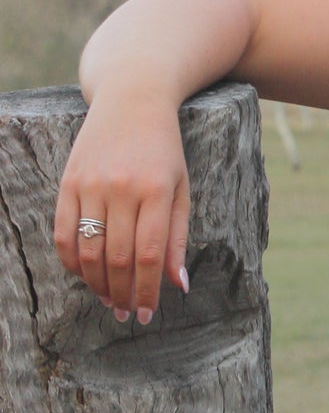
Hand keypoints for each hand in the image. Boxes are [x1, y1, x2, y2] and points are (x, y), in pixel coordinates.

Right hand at [53, 87, 190, 322]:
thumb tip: (178, 285)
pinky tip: (85, 276)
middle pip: (117, 258)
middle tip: (128, 313)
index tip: (149, 314)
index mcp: (156, 191)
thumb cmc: (164, 149)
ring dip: (97, 284)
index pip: (149, 255)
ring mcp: (90, 184)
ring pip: (88, 251)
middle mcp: (121, 188)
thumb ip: (177, 237)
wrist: (132, 99)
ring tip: (109, 300)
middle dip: (123, 293)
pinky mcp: (67, 182)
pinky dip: (72, 261)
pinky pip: (63, 233)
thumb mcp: (181, 188)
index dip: (148, 291)